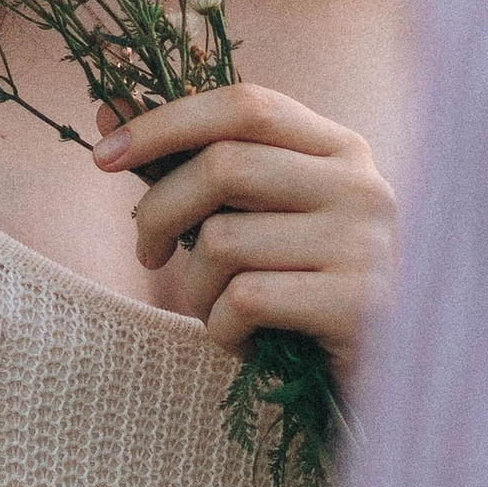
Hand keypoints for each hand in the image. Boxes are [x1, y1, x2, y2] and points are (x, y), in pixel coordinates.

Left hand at [93, 86, 393, 392]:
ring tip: (219, 312)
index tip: (102, 158)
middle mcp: (361, 185)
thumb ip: (198, 164)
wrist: (384, 382)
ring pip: (223, 240)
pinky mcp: (358, 305)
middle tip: (146, 253)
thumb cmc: (302, 290)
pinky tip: (248, 344)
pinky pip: (245, 301)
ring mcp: (364, 243)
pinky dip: (223, 330)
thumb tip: (107, 112)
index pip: (245, 104)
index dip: (165, 122)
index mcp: (340, 148)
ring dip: (196, 288)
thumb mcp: (259, 217)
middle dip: (159, 211)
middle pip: (224, 165)